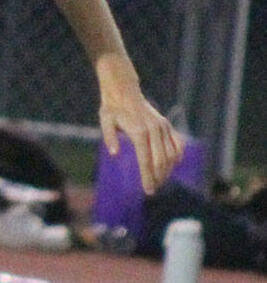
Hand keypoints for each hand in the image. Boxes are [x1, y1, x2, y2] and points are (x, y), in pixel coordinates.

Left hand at [97, 61, 184, 193]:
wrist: (124, 92)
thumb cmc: (112, 109)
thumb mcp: (105, 121)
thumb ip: (109, 137)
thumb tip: (114, 154)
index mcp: (139, 131)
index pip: (146, 161)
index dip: (148, 177)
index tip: (148, 191)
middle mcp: (154, 129)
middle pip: (161, 160)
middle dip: (158, 178)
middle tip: (152, 190)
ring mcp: (163, 126)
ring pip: (171, 154)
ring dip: (167, 171)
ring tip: (160, 182)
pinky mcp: (167, 125)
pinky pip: (177, 143)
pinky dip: (177, 156)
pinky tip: (172, 167)